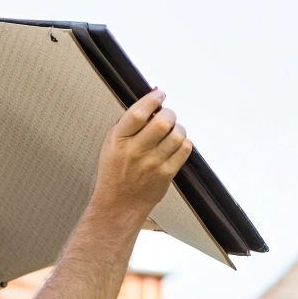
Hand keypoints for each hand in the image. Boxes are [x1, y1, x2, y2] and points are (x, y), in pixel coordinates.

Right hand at [94, 88, 192, 211]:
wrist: (119, 203)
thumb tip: (152, 100)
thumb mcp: (112, 143)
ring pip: (177, 134)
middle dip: (169, 114)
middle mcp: (135, 151)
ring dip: (178, 128)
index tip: (159, 94)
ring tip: (172, 131)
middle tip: (167, 116)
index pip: (138, 112)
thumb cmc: (115, 171)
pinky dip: (184, 143)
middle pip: (162, 122)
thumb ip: (130, 122)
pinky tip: (176, 145)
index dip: (152, 99)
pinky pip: (184, 150)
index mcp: (118, 139)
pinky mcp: (166, 174)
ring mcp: (152, 163)